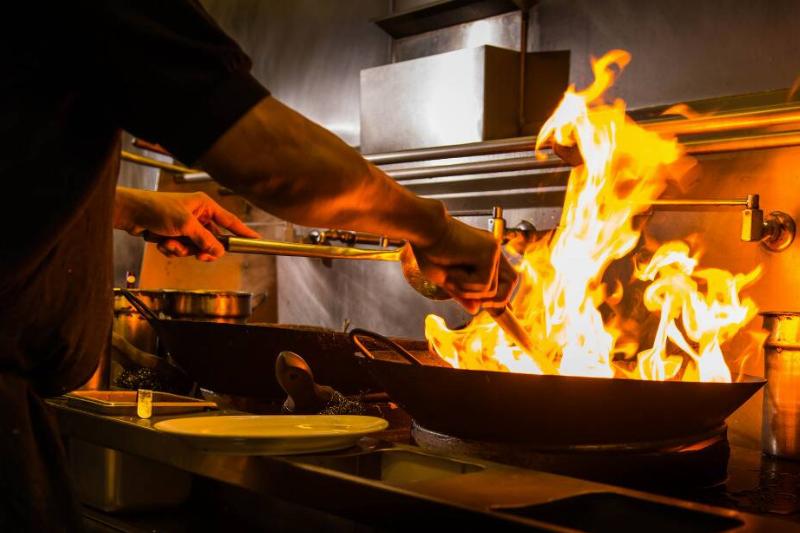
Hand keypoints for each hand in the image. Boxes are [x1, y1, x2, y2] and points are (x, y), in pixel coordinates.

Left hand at [114, 188, 259, 260]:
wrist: (130, 213)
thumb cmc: (156, 208)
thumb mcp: (185, 225)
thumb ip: (205, 239)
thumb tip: (220, 251)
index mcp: (204, 205)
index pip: (230, 221)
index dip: (243, 232)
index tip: (256, 240)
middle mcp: (197, 215)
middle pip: (213, 240)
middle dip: (202, 249)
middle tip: (199, 255)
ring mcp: (186, 227)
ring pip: (196, 248)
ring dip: (183, 250)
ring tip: (170, 242)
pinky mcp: (175, 235)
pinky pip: (182, 250)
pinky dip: (172, 249)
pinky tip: (162, 241)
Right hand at [411, 217, 516, 313]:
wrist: (423, 230)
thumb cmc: (428, 250)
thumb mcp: (445, 278)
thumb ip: (461, 293)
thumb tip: (475, 310)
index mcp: (484, 253)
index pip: (506, 278)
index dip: (501, 296)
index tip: (487, 305)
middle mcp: (492, 250)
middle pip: (510, 283)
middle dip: (494, 299)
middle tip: (468, 299)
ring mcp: (493, 250)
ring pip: (492, 290)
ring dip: (467, 290)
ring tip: (450, 275)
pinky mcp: (490, 252)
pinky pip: (484, 285)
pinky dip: (464, 284)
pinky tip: (451, 269)